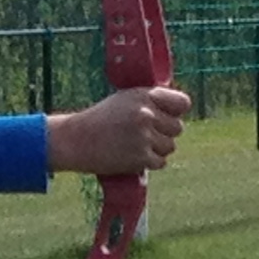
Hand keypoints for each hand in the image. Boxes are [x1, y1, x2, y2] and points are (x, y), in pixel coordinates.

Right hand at [43, 83, 192, 176]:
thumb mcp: (124, 99)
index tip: (169, 116)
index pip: (182, 103)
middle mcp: (146, 114)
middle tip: (145, 136)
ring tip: (136, 146)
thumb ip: (149, 102)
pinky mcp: (140, 157)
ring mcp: (144, 136)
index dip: (177, 112)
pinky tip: (134, 157)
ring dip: (157, 149)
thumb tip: (175, 112)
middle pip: (177, 128)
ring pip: (170, 147)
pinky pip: (160, 162)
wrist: (75, 140)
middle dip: (164, 133)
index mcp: (144, 95)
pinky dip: (149, 163)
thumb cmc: (99, 120)